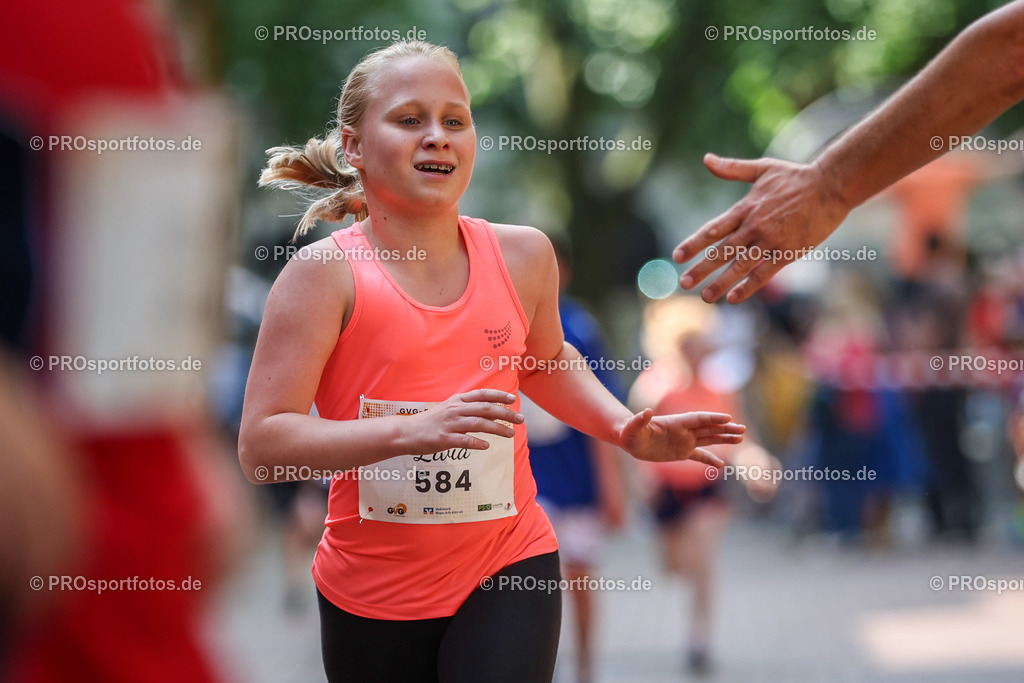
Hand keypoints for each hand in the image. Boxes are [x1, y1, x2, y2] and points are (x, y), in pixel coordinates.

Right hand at [400, 389, 522, 453]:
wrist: (405, 432)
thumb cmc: (431, 422)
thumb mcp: (450, 409)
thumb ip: (469, 409)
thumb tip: (493, 410)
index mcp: (457, 400)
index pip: (482, 394)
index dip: (499, 396)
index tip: (513, 399)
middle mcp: (455, 409)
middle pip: (485, 409)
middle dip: (505, 413)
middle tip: (520, 419)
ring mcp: (449, 424)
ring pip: (478, 424)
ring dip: (497, 429)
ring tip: (510, 434)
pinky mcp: (443, 439)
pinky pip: (463, 440)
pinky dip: (476, 443)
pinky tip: (487, 446)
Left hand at [619, 409, 743, 465]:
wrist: (629, 440)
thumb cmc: (630, 432)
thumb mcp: (633, 427)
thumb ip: (640, 420)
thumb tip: (646, 411)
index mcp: (675, 423)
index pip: (698, 419)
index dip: (712, 418)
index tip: (728, 418)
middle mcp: (683, 431)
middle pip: (709, 428)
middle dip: (725, 428)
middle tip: (742, 429)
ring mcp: (684, 441)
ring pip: (708, 439)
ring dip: (724, 439)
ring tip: (740, 439)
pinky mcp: (681, 452)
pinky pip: (699, 456)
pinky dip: (710, 460)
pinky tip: (721, 465)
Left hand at [673, 154, 850, 303]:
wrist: (831, 186)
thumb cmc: (796, 176)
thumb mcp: (762, 169)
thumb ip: (732, 168)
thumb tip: (706, 159)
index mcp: (745, 208)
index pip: (713, 230)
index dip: (694, 243)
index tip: (677, 255)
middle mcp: (754, 227)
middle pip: (722, 251)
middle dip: (701, 268)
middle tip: (683, 283)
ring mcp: (771, 241)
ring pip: (740, 266)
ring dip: (720, 283)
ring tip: (704, 296)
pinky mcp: (787, 252)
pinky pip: (764, 273)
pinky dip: (748, 286)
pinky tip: (734, 297)